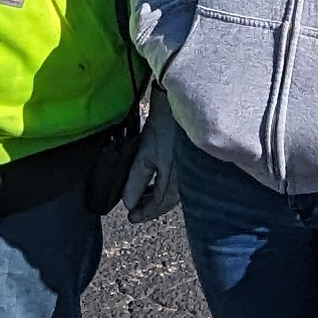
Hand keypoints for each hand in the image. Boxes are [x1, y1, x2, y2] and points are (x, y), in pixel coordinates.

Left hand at [121, 102, 182, 222]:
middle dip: (151, 206)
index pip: (161, 205)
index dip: (145, 213)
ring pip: (172, 189)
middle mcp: (186, 177)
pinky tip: (154, 179)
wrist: (182, 99)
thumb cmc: (165, 125)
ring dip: (156, 194)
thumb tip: (129, 203)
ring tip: (141, 194)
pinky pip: (176, 178)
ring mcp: (188, 167)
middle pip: (168, 200)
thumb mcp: (146, 153)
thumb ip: (138, 180)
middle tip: (135, 208)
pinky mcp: (187, 157)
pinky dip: (162, 182)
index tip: (132, 218)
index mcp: (178, 180)